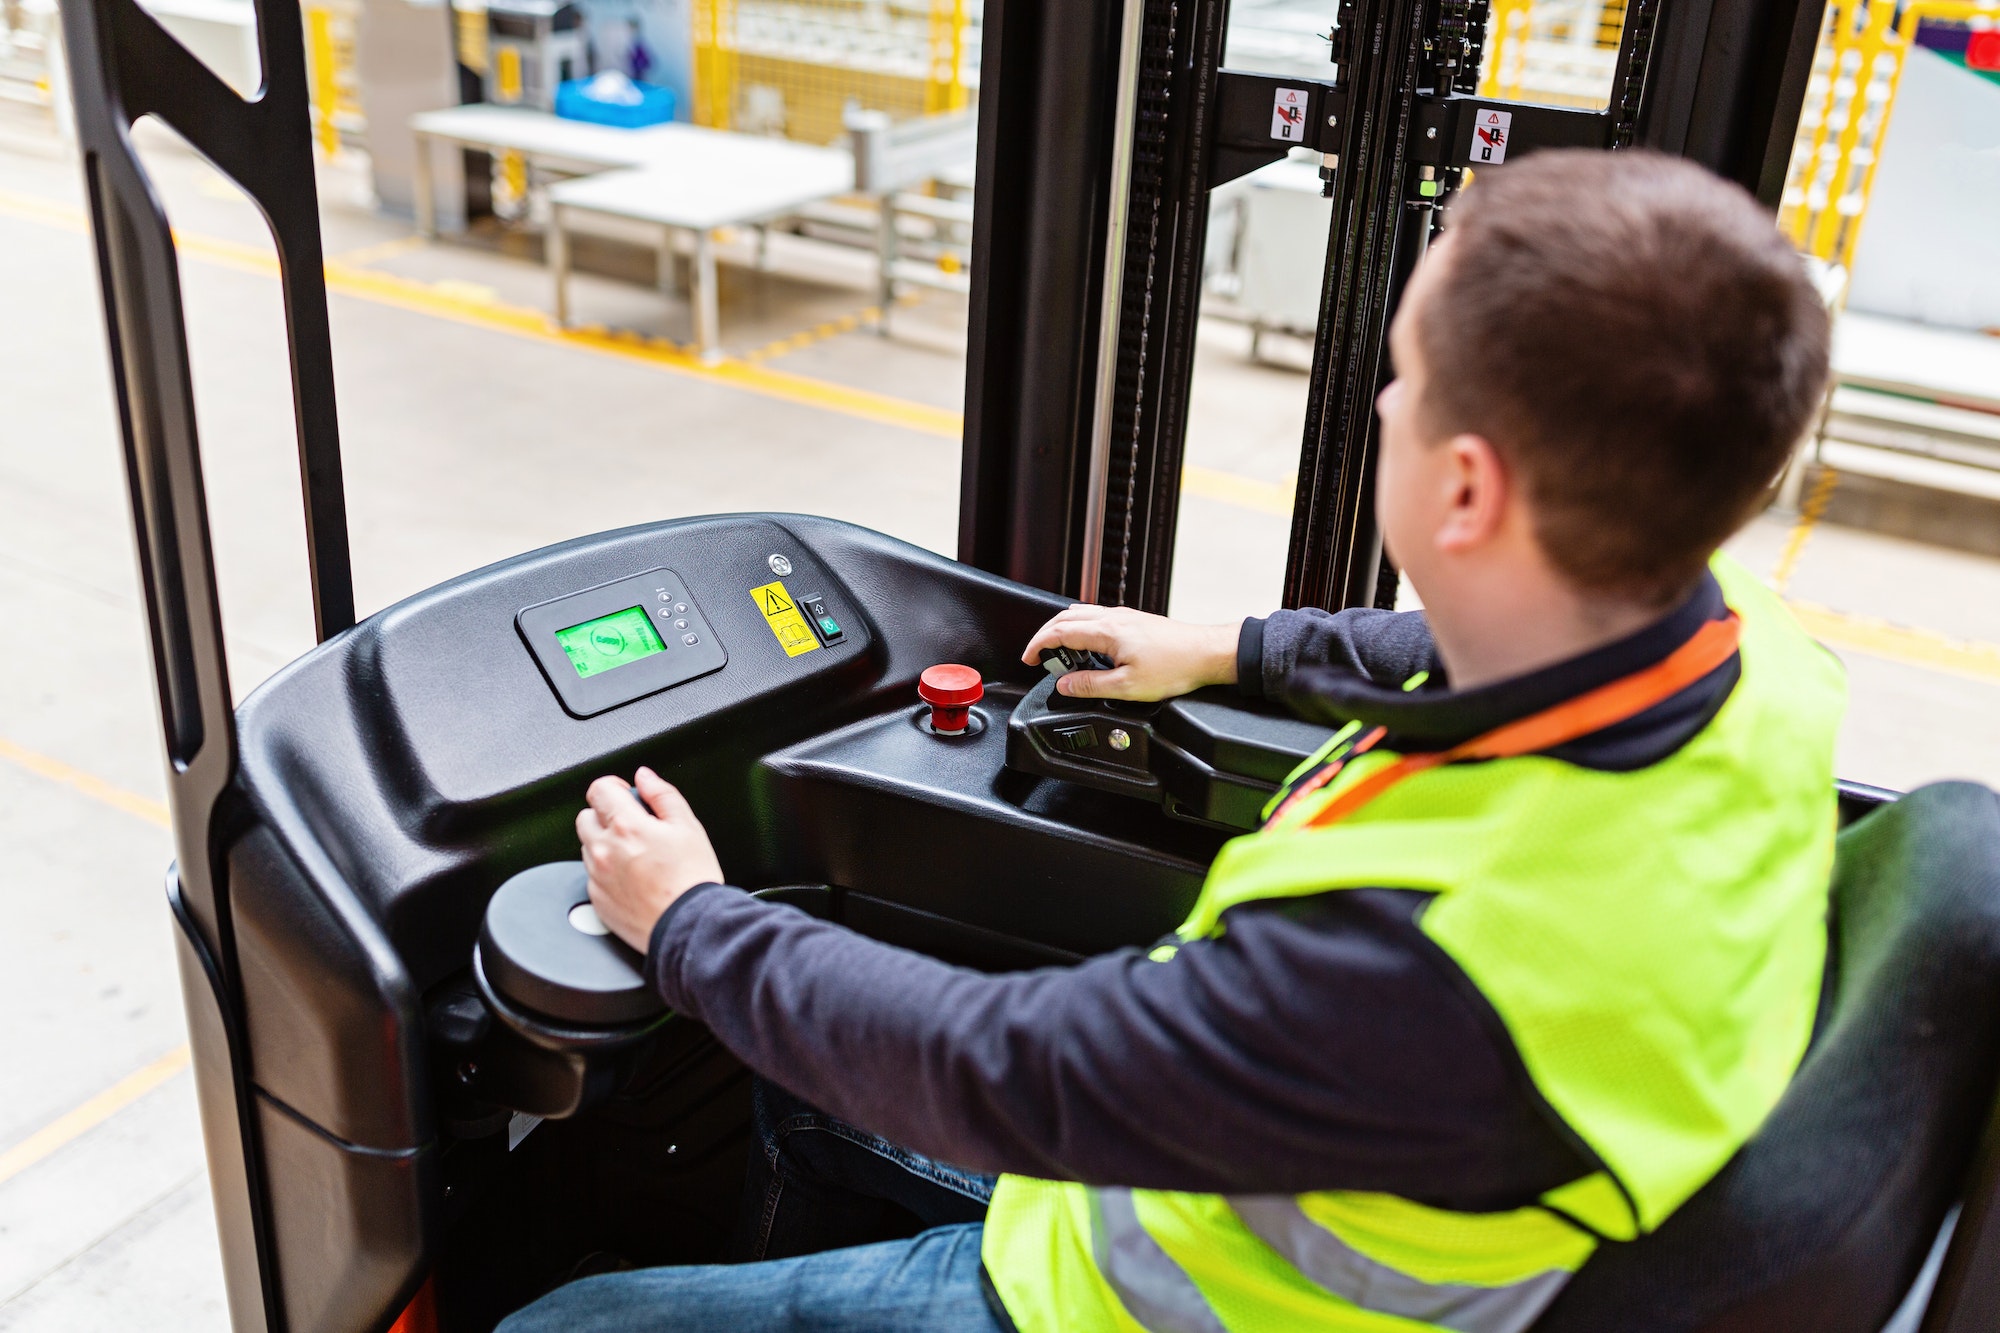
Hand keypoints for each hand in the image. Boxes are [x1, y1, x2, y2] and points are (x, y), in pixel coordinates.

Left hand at [575, 767, 724, 952]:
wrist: (688, 926)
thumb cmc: (692, 880)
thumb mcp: (688, 826)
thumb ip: (662, 794)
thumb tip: (645, 777)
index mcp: (626, 826)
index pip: (598, 789)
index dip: (614, 787)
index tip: (626, 794)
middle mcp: (604, 849)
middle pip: (586, 817)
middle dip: (606, 815)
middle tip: (634, 826)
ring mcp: (597, 876)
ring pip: (588, 847)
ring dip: (606, 844)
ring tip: (638, 856)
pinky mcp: (597, 899)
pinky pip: (593, 875)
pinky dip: (607, 871)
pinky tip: (634, 878)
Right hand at [1021, 605, 1242, 701]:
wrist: (1206, 654)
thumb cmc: (1175, 667)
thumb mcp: (1127, 687)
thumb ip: (1091, 685)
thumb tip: (1065, 685)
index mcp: (1107, 631)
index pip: (1060, 632)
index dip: (1039, 645)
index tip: (1028, 658)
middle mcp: (1114, 618)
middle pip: (1066, 618)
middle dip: (1045, 636)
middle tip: (1038, 656)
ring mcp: (1124, 617)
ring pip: (1081, 615)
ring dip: (1063, 630)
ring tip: (1060, 653)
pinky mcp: (1134, 621)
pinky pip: (1097, 618)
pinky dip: (1081, 629)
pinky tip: (1087, 646)